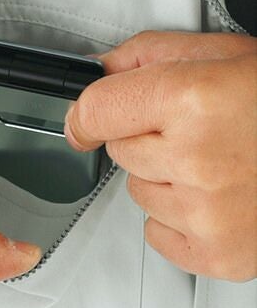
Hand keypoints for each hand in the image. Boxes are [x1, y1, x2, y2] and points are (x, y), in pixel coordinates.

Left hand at [65, 31, 256, 281]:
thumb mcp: (223, 54)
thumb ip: (149, 55)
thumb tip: (102, 71)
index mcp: (194, 100)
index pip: (94, 112)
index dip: (85, 114)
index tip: (83, 122)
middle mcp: (198, 160)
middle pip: (118, 152)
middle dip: (144, 138)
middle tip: (193, 131)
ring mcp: (208, 214)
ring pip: (137, 192)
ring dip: (163, 177)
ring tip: (214, 162)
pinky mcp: (219, 253)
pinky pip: (157, 233)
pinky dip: (177, 217)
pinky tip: (215, 196)